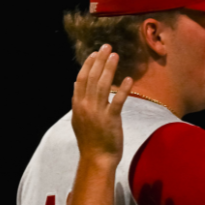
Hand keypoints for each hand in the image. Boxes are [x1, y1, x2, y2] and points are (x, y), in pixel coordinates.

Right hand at [71, 44, 131, 169]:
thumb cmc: (90, 140)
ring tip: (115, 56)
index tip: (95, 53)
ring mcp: (97, 112)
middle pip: (92, 78)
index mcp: (77, 104)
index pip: (81, 79)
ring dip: (109, 69)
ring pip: (102, 85)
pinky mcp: (110, 119)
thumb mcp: (79, 119)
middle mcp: (85, 105)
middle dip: (99, 60)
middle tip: (107, 47)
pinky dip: (122, 89)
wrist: (96, 158)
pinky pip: (117, 101)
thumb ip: (78, 101)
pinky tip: (128, 79)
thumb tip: (76, 85)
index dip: (88, 64)